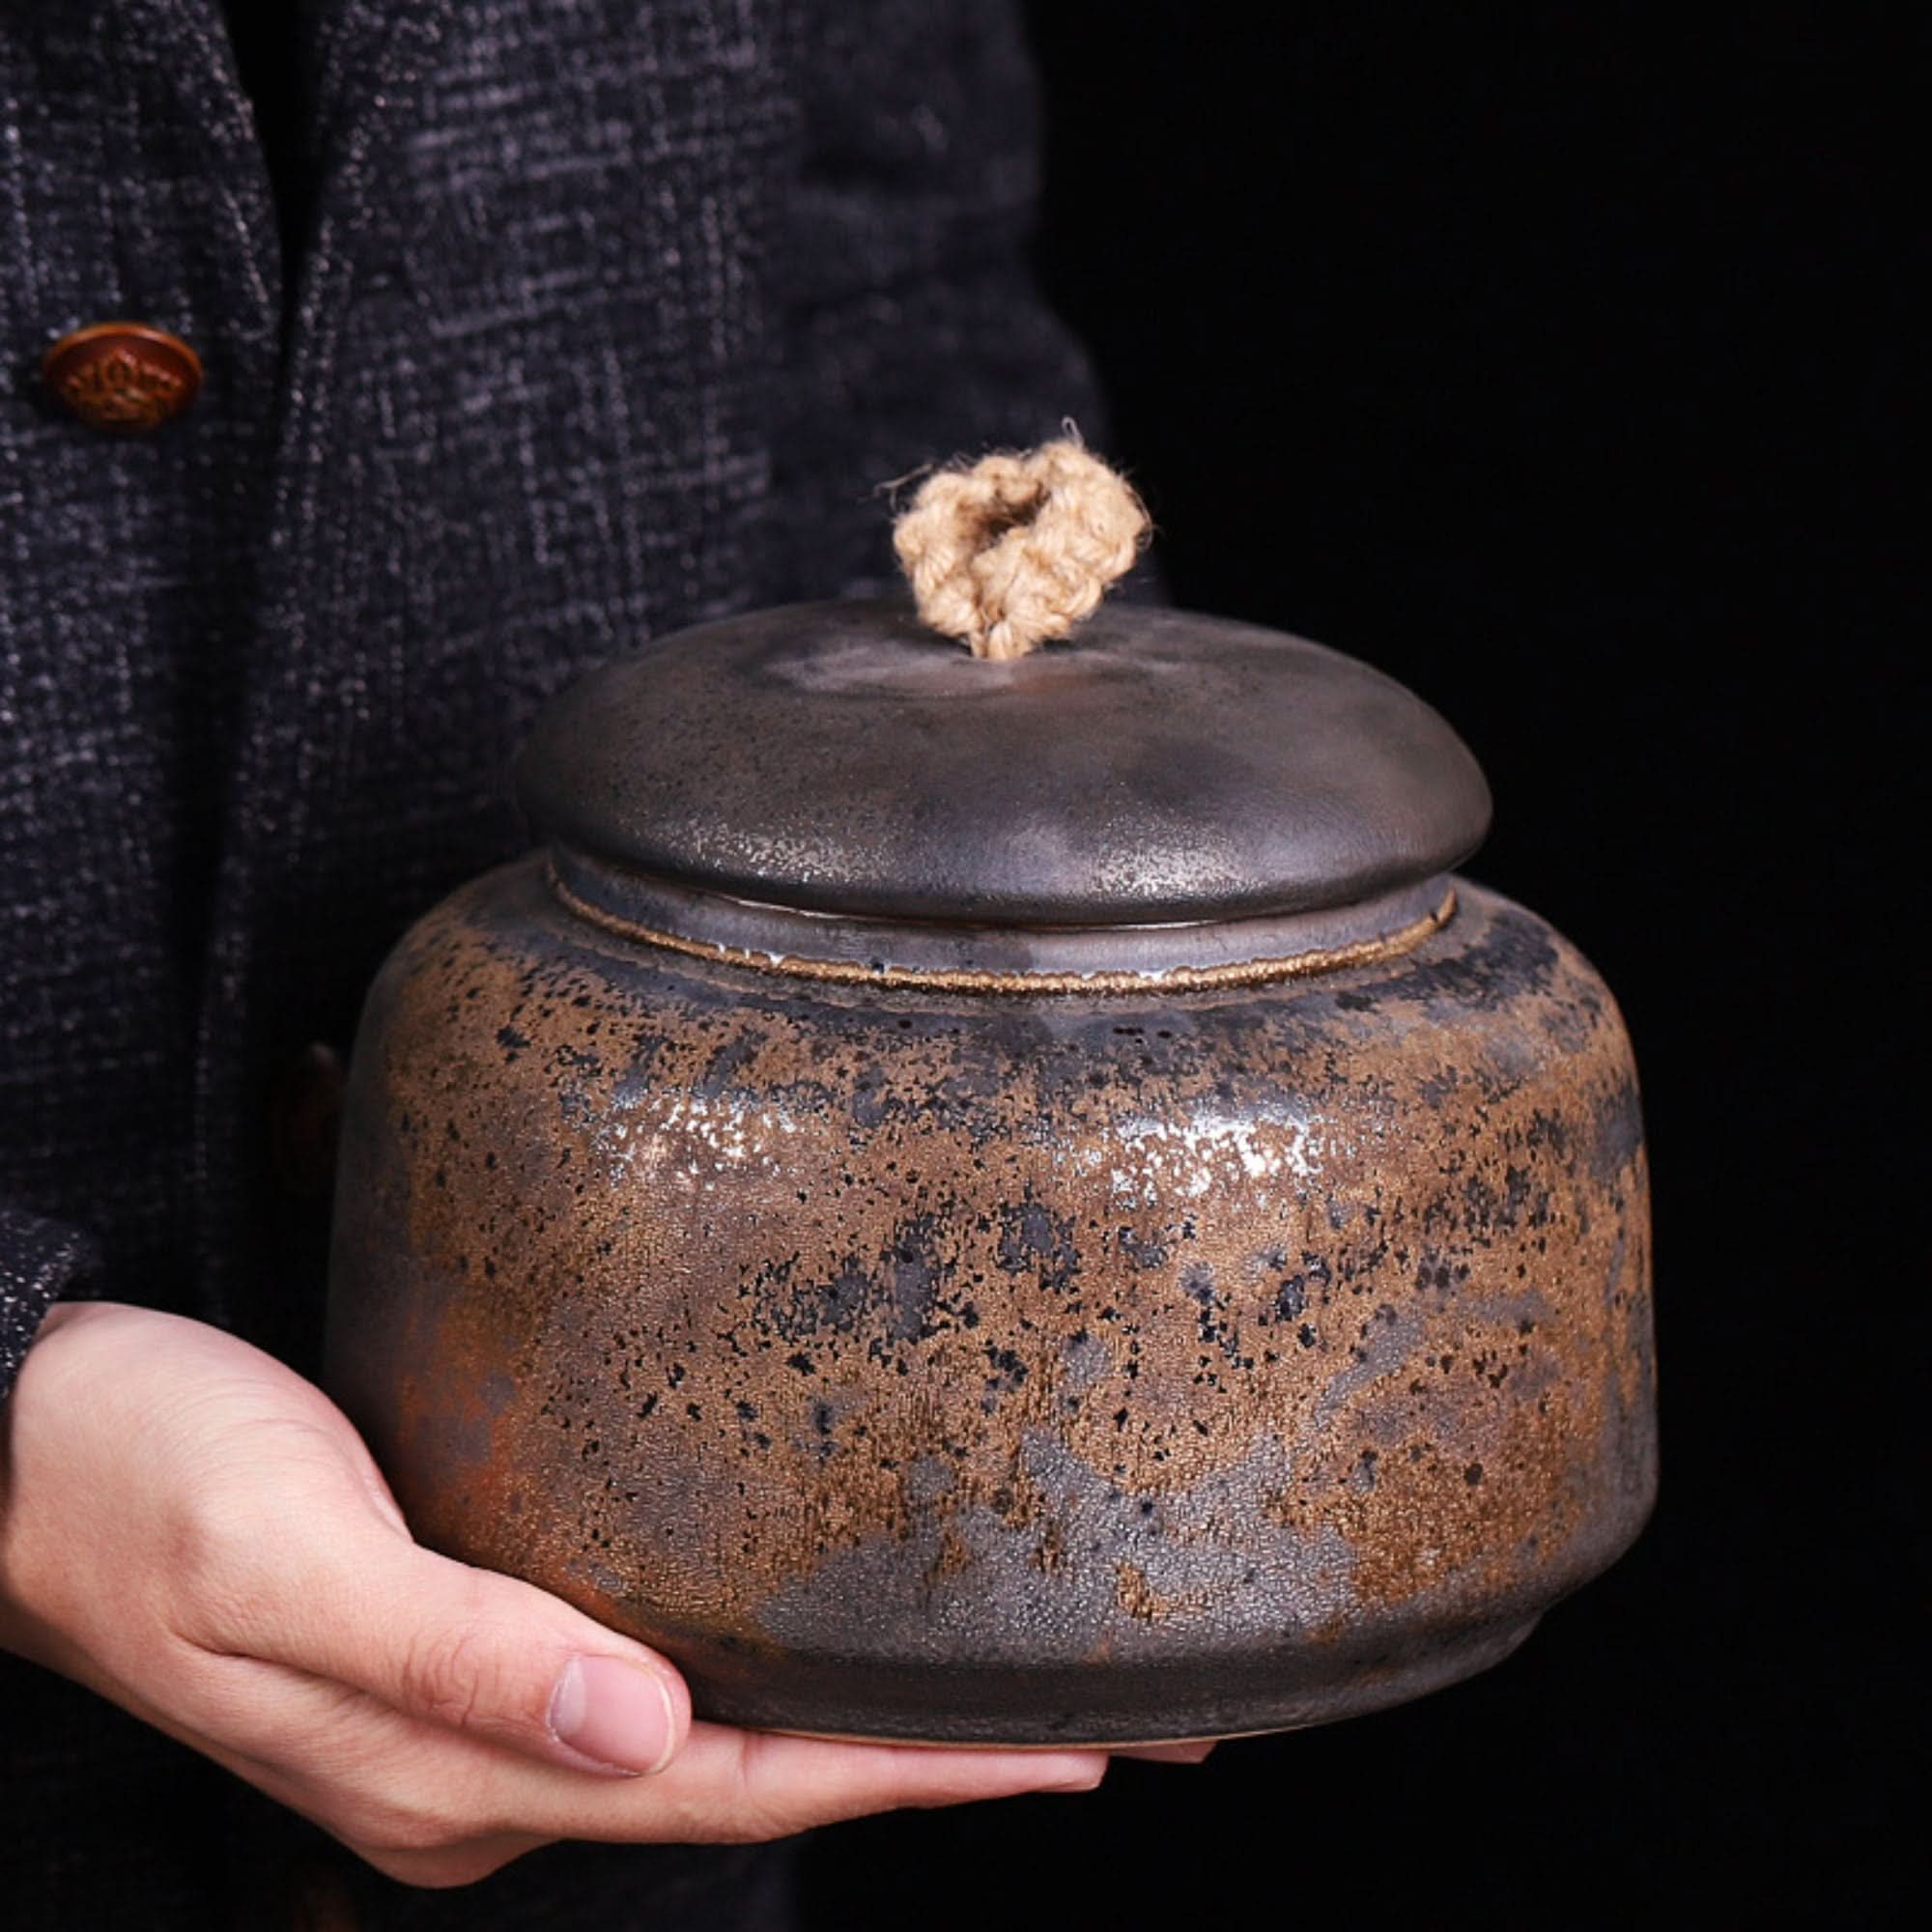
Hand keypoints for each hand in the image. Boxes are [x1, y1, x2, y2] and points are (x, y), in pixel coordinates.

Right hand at [0, 1302, 1111, 1886]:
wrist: (20, 1439)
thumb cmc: (134, 1480)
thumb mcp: (283, 1563)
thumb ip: (457, 1654)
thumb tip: (641, 1725)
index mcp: (457, 1775)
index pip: (737, 1784)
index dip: (913, 1774)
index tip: (1073, 1750)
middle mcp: (489, 1765)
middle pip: (756, 1771)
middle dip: (934, 1759)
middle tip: (1106, 1719)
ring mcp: (479, 1711)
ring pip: (719, 1727)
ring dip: (867, 1715)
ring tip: (1008, 1685)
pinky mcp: (468, 1637)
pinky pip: (657, 1669)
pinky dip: (769, 1663)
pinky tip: (821, 1625)